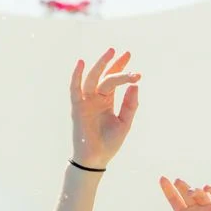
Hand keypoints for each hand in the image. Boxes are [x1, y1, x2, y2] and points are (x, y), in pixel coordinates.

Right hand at [70, 48, 140, 168]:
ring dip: (100, 65)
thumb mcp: (124, 122)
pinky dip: (76, 76)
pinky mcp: (78, 107)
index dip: (122, 69)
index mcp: (106, 100)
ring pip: (92, 78)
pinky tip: (81, 63)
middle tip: (126, 53)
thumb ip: (130, 104)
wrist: (96, 158)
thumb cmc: (109, 143)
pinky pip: (75, 89)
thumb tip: (135, 85)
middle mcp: (95, 98)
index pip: (113, 80)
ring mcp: (86, 101)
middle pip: (104, 76)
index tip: (132, 60)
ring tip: (111, 52)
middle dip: (114, 64)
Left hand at [148, 178, 210, 210]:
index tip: (162, 179)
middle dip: (181, 186)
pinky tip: (206, 188)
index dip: (168, 189)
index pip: (174, 200)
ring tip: (191, 192)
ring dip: (195, 190)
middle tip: (177, 181)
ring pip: (200, 194)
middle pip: (186, 194)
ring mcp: (208, 209)